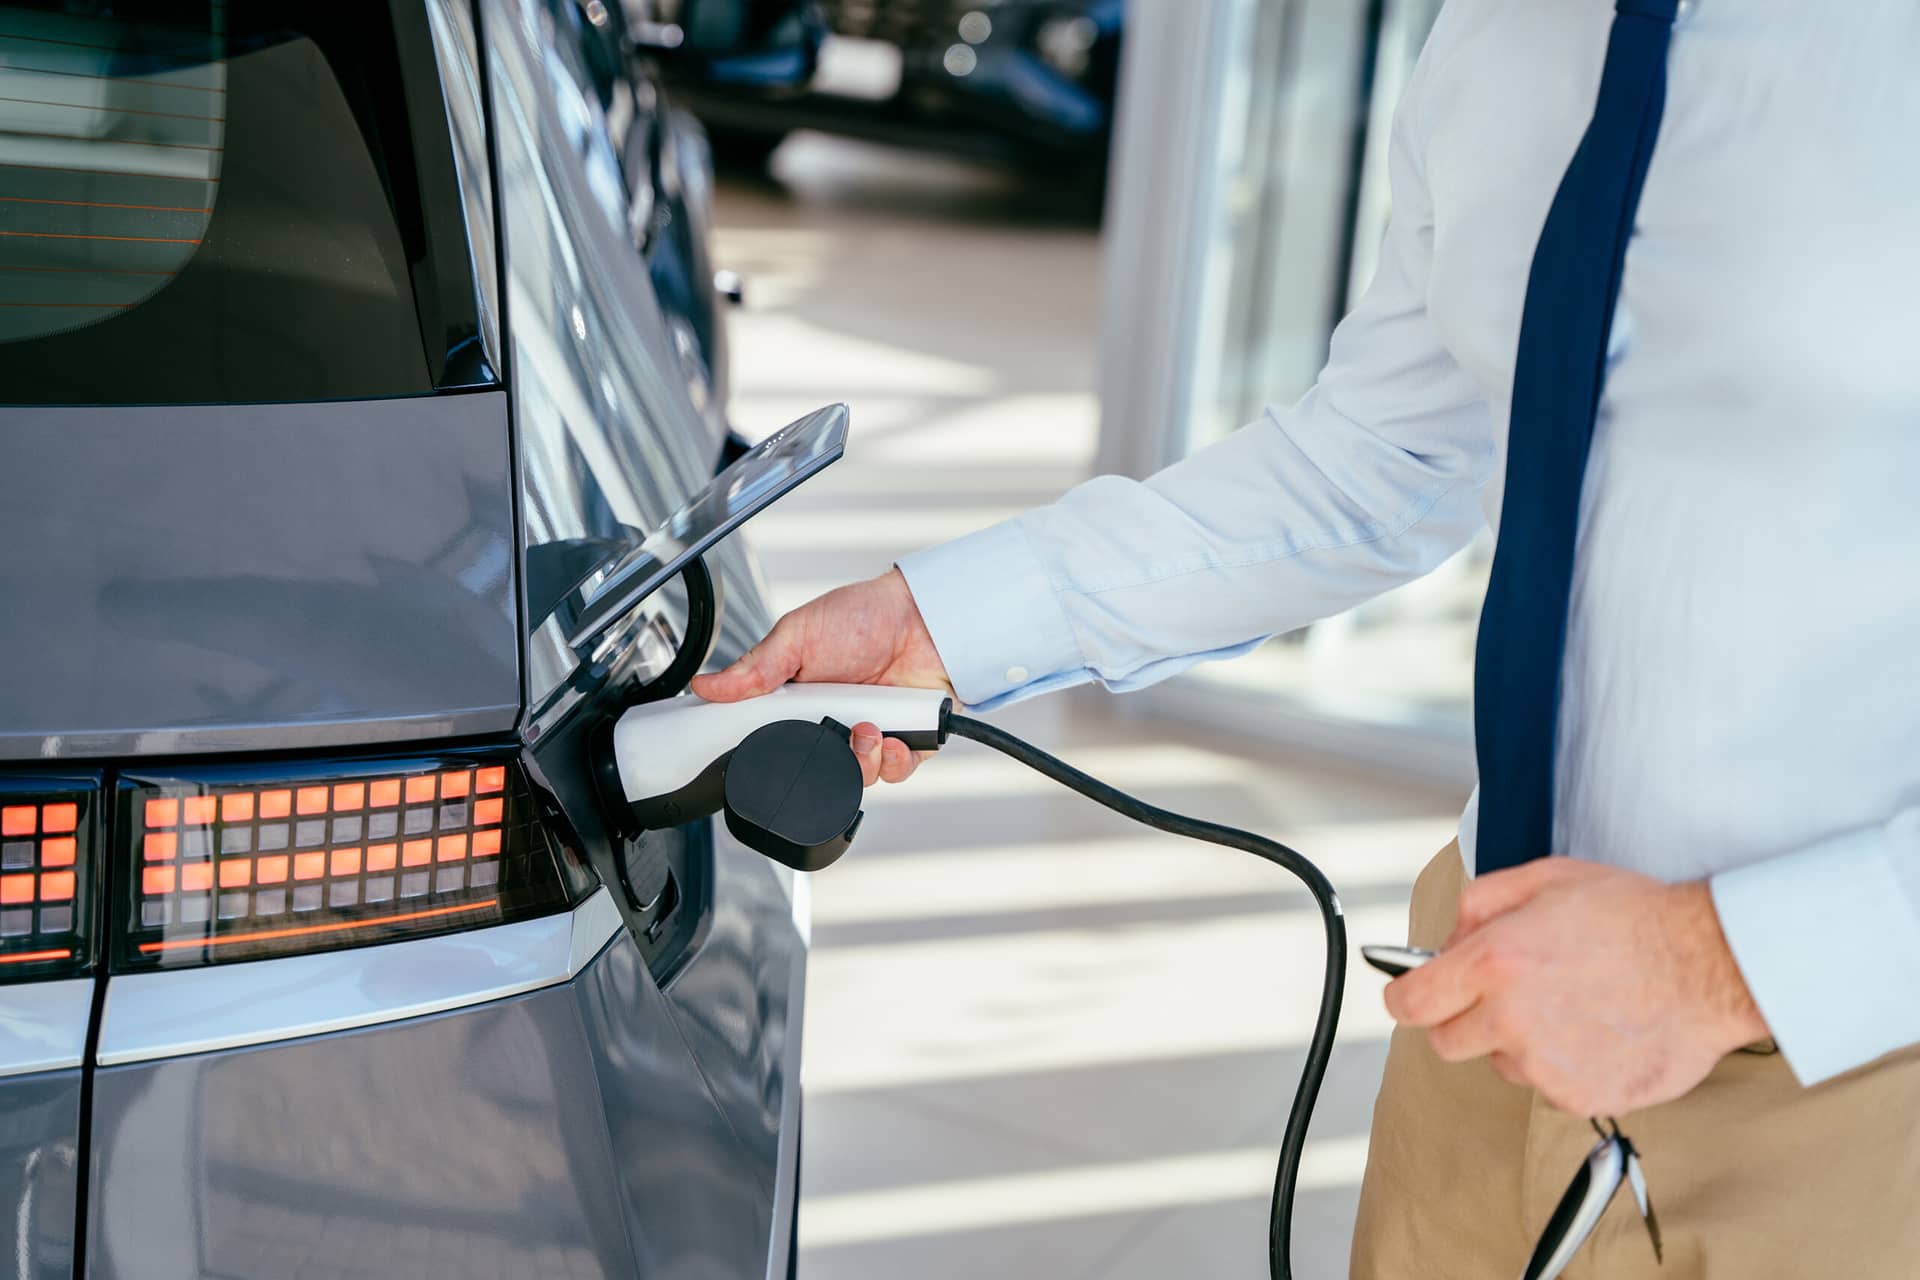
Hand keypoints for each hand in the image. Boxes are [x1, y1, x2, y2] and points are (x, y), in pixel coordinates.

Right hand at [690, 569, 951, 786]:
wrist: (925, 614)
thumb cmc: (865, 616)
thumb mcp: (796, 636)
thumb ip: (755, 669)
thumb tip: (707, 686)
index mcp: (802, 702)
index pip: (777, 741)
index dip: (773, 751)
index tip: (774, 744)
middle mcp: (836, 722)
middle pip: (817, 768)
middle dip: (822, 762)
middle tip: (827, 734)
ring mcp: (871, 734)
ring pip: (856, 777)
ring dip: (861, 762)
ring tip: (867, 731)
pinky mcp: (908, 742)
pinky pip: (896, 772)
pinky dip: (894, 762)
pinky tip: (891, 740)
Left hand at [1382, 857, 1768, 1115]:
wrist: (1712, 963)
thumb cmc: (1634, 915)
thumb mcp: (1544, 878)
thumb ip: (1478, 906)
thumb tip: (1445, 943)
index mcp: (1493, 963)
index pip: (1410, 1002)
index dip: (1409, 996)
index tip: (1417, 995)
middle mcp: (1512, 1019)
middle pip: (1446, 1042)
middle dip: (1464, 1019)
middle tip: (1507, 996)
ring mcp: (1546, 1065)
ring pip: (1501, 1064)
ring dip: (1520, 1042)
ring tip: (1573, 1004)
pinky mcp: (1581, 1097)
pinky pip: (1548, 1086)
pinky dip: (1564, 1065)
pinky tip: (1598, 1030)